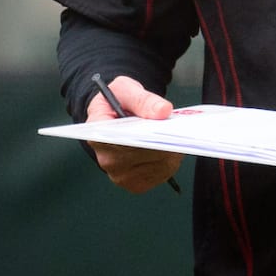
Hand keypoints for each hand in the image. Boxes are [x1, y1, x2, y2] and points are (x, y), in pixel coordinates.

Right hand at [85, 75, 182, 194]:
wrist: (114, 116)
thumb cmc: (117, 102)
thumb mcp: (126, 90)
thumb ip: (143, 99)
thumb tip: (163, 111)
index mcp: (98, 134)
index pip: (122, 139)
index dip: (145, 135)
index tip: (163, 124)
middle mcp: (107, 160)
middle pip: (143, 155)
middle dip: (163, 140)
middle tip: (177, 127)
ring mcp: (121, 176)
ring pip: (158, 165)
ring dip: (171, 150)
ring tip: (174, 134)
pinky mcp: (136, 185)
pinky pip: (162, 174)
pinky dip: (171, 160)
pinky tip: (172, 147)